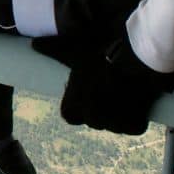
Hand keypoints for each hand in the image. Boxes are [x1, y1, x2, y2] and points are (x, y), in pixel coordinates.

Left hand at [58, 37, 173, 134]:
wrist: (139, 52)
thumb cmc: (104, 47)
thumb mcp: (76, 46)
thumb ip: (54, 48)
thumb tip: (34, 44)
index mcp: (74, 100)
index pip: (69, 116)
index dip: (77, 108)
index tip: (88, 96)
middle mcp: (91, 115)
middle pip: (93, 121)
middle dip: (101, 111)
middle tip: (111, 91)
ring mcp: (114, 121)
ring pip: (114, 126)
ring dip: (119, 116)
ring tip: (126, 95)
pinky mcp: (135, 122)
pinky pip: (134, 128)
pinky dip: (137, 119)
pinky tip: (139, 103)